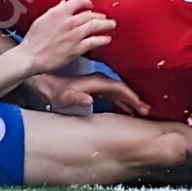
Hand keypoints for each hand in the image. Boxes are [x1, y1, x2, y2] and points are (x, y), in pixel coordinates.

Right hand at [17, 0, 115, 74]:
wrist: (31, 56)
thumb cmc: (33, 39)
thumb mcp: (42, 20)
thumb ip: (55, 11)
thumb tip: (63, 5)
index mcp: (59, 13)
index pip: (78, 1)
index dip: (87, 2)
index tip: (90, 5)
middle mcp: (68, 22)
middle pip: (90, 14)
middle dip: (99, 16)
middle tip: (104, 18)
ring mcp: (74, 35)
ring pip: (95, 26)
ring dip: (105, 25)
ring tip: (111, 25)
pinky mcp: (77, 48)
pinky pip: (94, 42)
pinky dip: (102, 39)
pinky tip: (107, 39)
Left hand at [26, 73, 150, 115]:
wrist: (44, 84)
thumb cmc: (53, 92)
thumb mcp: (62, 98)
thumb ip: (74, 98)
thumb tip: (88, 99)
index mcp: (94, 82)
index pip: (117, 88)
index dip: (131, 97)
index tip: (141, 106)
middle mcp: (97, 81)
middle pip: (121, 89)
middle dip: (134, 99)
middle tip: (146, 109)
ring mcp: (96, 83)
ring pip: (118, 90)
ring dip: (129, 99)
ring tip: (141, 109)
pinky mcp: (94, 87)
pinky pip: (112, 92)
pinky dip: (121, 98)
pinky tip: (126, 106)